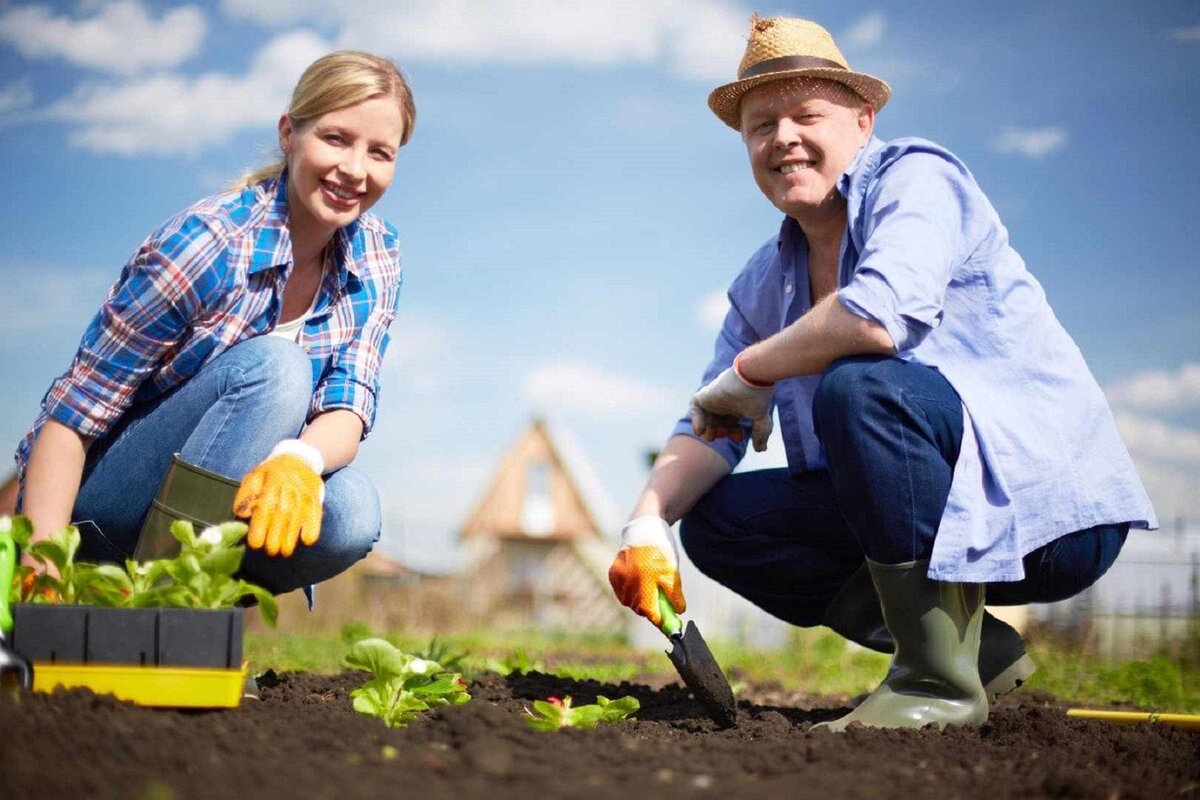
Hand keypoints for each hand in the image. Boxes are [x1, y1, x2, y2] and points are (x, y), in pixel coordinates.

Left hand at [233, 440, 324, 557]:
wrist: (298, 458)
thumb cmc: (271, 472)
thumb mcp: (254, 477)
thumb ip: (246, 495)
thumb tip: (242, 514)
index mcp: (271, 484)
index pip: (265, 508)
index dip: (260, 527)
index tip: (255, 544)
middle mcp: (289, 489)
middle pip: (282, 515)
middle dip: (276, 536)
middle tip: (271, 552)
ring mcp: (304, 493)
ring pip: (298, 517)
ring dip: (292, 536)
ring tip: (285, 552)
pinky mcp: (315, 498)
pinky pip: (316, 513)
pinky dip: (314, 527)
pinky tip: (308, 540)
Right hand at [607, 516, 684, 627]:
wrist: (646, 526)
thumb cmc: (662, 551)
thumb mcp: (673, 573)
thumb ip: (674, 595)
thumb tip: (678, 613)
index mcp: (646, 580)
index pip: (650, 612)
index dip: (660, 620)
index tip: (668, 625)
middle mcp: (629, 580)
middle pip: (638, 608)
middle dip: (650, 609)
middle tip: (660, 606)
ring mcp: (619, 577)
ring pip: (628, 601)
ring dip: (639, 601)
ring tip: (648, 590)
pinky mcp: (613, 572)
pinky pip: (621, 591)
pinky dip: (629, 592)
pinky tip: (638, 584)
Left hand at [689, 352, 774, 451]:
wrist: (752, 376)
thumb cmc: (757, 395)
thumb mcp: (761, 418)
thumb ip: (760, 433)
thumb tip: (760, 450)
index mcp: (738, 406)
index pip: (731, 422)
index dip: (733, 433)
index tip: (739, 437)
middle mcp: (725, 402)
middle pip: (718, 421)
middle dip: (720, 432)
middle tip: (724, 435)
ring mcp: (715, 398)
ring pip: (706, 416)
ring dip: (707, 428)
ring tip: (710, 436)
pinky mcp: (706, 394)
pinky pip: (695, 406)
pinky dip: (696, 419)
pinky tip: (700, 430)